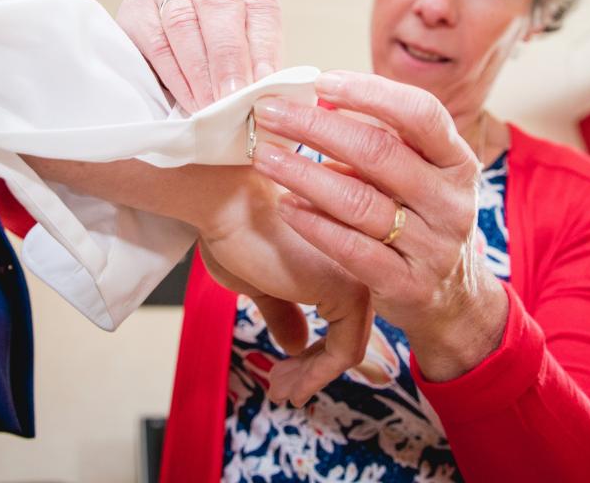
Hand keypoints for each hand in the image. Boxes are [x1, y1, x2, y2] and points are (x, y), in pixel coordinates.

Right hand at [116, 0, 282, 111]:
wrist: (168, 56)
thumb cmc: (216, 57)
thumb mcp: (245, 57)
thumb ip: (258, 70)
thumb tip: (271, 92)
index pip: (261, 5)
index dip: (264, 46)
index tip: (264, 83)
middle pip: (220, 4)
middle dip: (228, 57)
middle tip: (232, 96)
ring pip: (183, 21)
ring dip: (199, 70)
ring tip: (211, 105)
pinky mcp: (135, 6)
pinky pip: (155, 39)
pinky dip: (174, 74)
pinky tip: (187, 97)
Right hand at [196, 175, 372, 406]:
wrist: (226, 201)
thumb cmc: (235, 227)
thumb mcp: (260, 278)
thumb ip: (283, 309)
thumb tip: (295, 343)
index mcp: (345, 254)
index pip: (342, 314)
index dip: (313, 350)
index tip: (283, 370)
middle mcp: (363, 262)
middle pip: (348, 331)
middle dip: (311, 367)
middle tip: (281, 387)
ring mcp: (362, 276)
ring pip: (348, 346)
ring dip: (310, 376)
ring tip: (279, 389)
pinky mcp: (350, 291)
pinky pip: (343, 351)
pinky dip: (315, 375)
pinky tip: (285, 384)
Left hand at [249, 71, 508, 381]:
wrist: (453, 298)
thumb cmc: (421, 217)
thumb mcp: (421, 175)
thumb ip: (383, 141)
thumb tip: (321, 102)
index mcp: (457, 161)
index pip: (421, 113)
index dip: (371, 93)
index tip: (321, 81)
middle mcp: (451, 202)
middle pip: (380, 153)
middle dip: (317, 128)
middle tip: (270, 113)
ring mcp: (433, 247)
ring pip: (360, 202)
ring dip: (304, 174)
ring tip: (265, 157)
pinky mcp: (407, 286)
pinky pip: (352, 249)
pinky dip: (314, 224)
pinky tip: (285, 205)